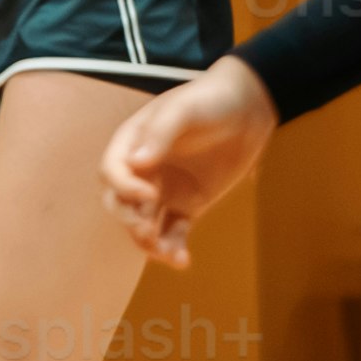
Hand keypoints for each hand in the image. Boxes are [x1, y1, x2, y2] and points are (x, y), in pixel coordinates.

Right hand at [102, 59, 273, 260]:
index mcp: (132, 143)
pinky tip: (182, 260)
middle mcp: (143, 170)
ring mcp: (165, 189)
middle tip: (148, 230)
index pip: (112, 171)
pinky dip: (174, 247)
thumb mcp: (184, 109)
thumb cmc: (210, 99)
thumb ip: (160, 133)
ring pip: (144, 223)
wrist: (248, 107)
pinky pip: (174, 231)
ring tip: (168, 254)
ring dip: (149, 242)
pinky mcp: (189, 204)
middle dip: (131, 220)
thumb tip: (137, 164)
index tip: (149, 194)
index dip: (124, 187)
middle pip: (120, 203)